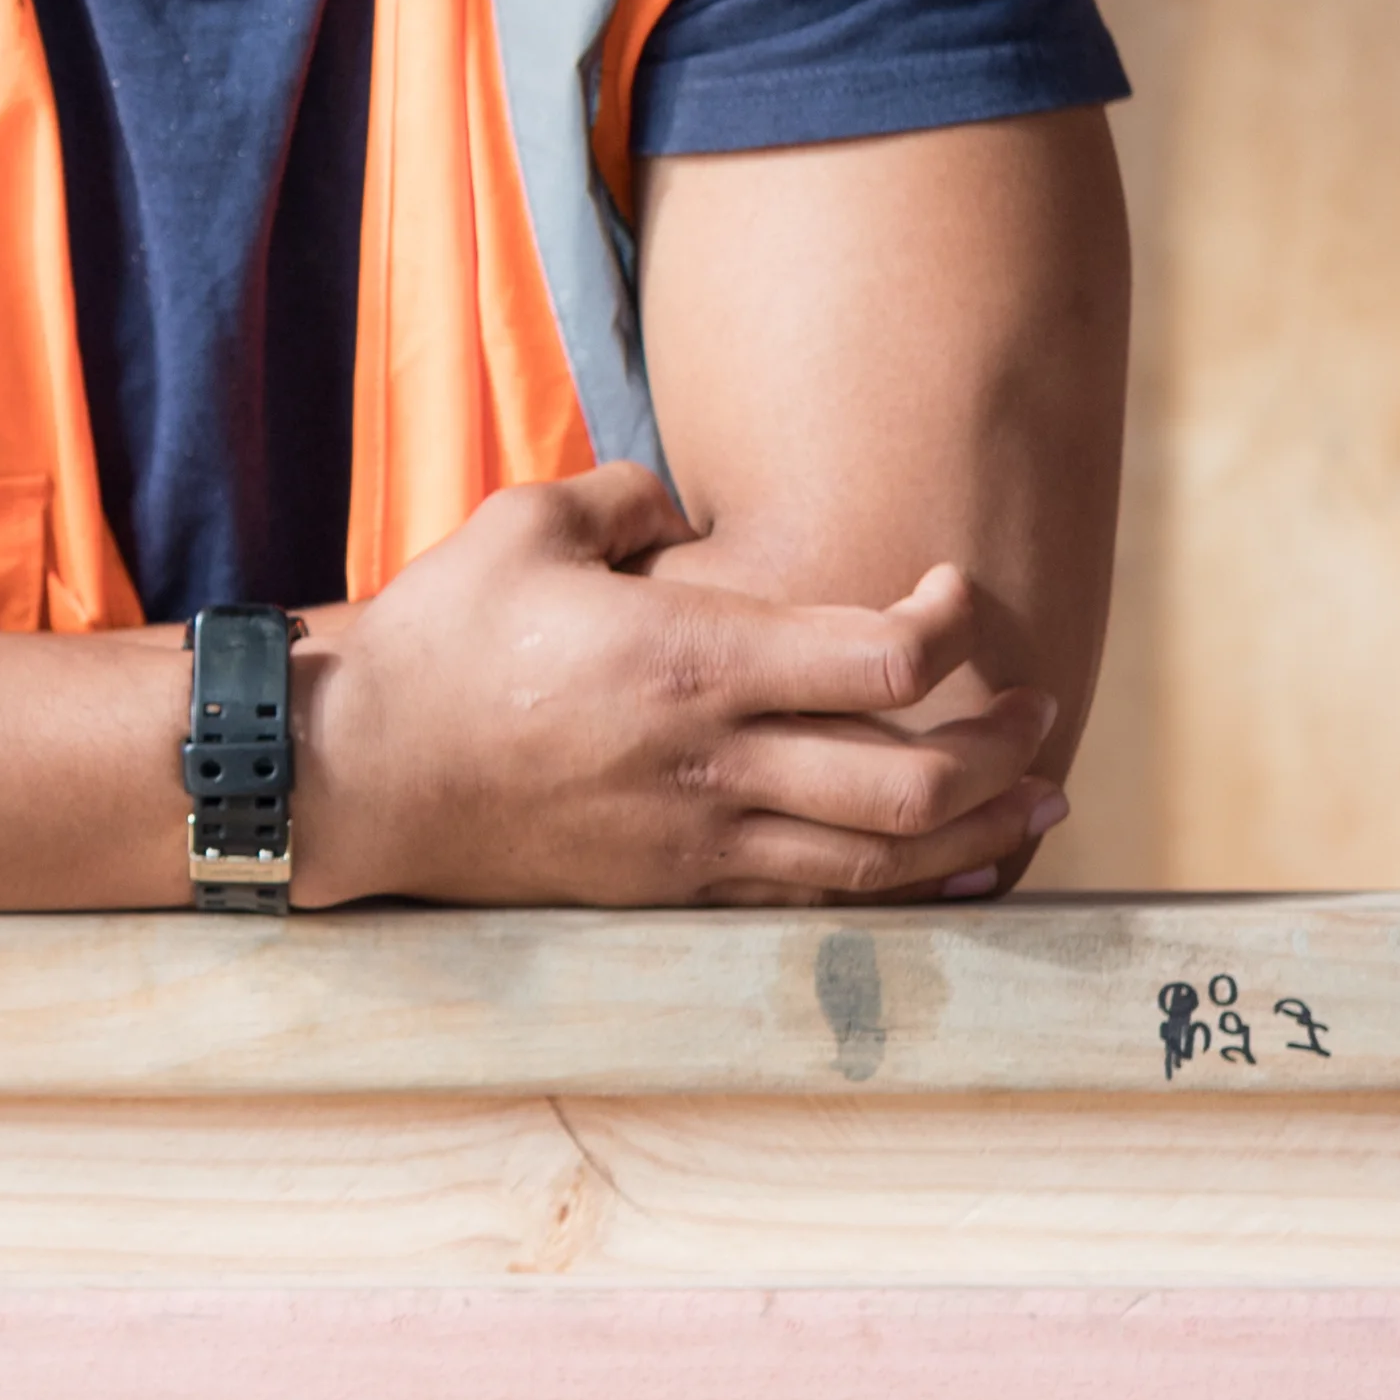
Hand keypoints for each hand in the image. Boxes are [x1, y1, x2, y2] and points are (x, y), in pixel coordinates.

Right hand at [299, 462, 1063, 907]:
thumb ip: (629, 497)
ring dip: (981, 827)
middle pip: (914, 779)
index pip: (882, 660)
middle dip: (1002, 743)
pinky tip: (954, 868)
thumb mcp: (525, 526)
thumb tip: (684, 507)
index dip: (952, 626)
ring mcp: (698, 840)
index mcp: (691, 662)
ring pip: (885, 860)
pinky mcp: (674, 889)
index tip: (951, 594)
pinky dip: (905, 888)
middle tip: (1034, 706)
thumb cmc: (438, 642)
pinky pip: (819, 903)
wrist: (360, 773)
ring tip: (1039, 794)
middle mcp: (714, 762)